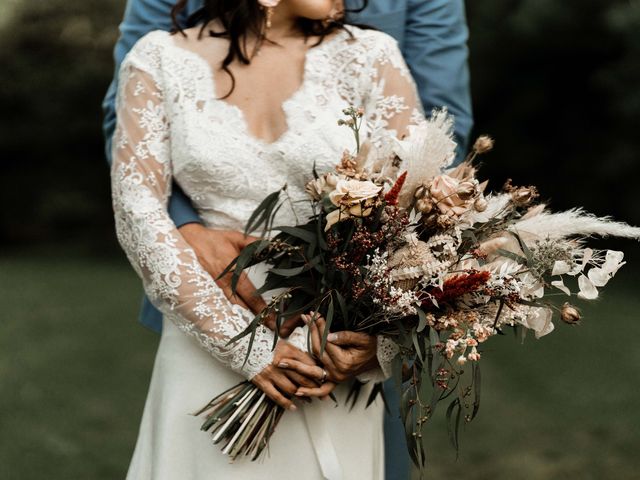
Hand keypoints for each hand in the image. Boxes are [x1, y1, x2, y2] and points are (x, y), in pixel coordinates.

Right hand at [179, 223, 302, 335]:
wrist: (190, 240)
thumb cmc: (215, 240)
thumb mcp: (237, 237)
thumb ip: (256, 243)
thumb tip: (274, 244)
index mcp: (232, 271)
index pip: (249, 294)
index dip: (261, 307)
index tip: (272, 317)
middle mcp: (223, 283)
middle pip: (241, 307)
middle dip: (256, 318)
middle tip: (271, 328)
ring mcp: (214, 288)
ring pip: (231, 308)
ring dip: (244, 318)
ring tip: (259, 328)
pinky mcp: (209, 290)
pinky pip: (222, 304)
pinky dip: (232, 313)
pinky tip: (241, 321)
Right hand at [252, 341, 335, 409]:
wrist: (245, 346)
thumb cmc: (266, 344)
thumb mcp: (284, 343)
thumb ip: (297, 353)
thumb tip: (312, 363)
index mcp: (289, 351)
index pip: (308, 365)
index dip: (318, 374)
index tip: (325, 379)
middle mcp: (282, 364)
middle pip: (303, 379)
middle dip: (314, 388)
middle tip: (322, 394)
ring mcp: (272, 374)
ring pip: (292, 389)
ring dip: (303, 396)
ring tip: (309, 400)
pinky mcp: (263, 382)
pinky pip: (277, 396)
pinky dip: (286, 403)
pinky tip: (293, 407)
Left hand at [278, 314, 378, 395]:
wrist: (380, 358)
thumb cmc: (373, 346)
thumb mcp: (363, 338)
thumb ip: (346, 336)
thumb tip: (329, 335)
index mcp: (344, 361)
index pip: (326, 342)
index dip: (319, 327)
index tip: (312, 314)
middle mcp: (338, 372)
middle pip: (317, 352)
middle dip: (309, 335)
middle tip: (302, 321)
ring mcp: (336, 378)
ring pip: (313, 371)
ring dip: (297, 367)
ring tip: (281, 363)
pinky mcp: (336, 381)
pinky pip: (322, 389)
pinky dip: (311, 392)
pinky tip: (298, 392)